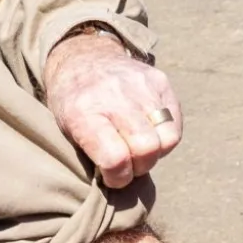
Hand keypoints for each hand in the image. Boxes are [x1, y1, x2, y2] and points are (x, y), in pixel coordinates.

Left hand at [44, 30, 181, 188]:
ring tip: (140, 148)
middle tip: (129, 164)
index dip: (119, 178)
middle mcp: (115, 96)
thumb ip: (93, 155)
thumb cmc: (72, 105)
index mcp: (83, 113)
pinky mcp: (160, 81)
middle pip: (146, 149)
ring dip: (155, 152)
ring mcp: (141, 85)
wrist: (83, 59)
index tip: (114, 178)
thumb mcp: (67, 130)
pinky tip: (149, 132)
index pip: (115, 158)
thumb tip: (121, 183)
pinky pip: (175, 122)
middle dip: (140, 166)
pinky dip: (165, 135)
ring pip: (167, 138)